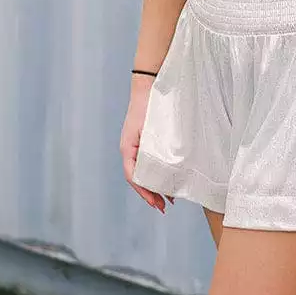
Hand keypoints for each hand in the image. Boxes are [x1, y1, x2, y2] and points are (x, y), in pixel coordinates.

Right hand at [120, 80, 173, 214]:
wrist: (148, 87)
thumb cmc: (147, 106)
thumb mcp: (148, 131)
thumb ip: (151, 150)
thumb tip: (162, 172)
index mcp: (127, 148)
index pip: (133, 176)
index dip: (144, 192)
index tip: (156, 203)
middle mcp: (130, 150)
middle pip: (139, 178)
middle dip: (150, 194)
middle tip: (164, 207)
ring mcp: (137, 147)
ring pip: (144, 172)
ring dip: (154, 186)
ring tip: (168, 200)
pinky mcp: (146, 143)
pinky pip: (149, 163)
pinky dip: (157, 174)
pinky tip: (167, 180)